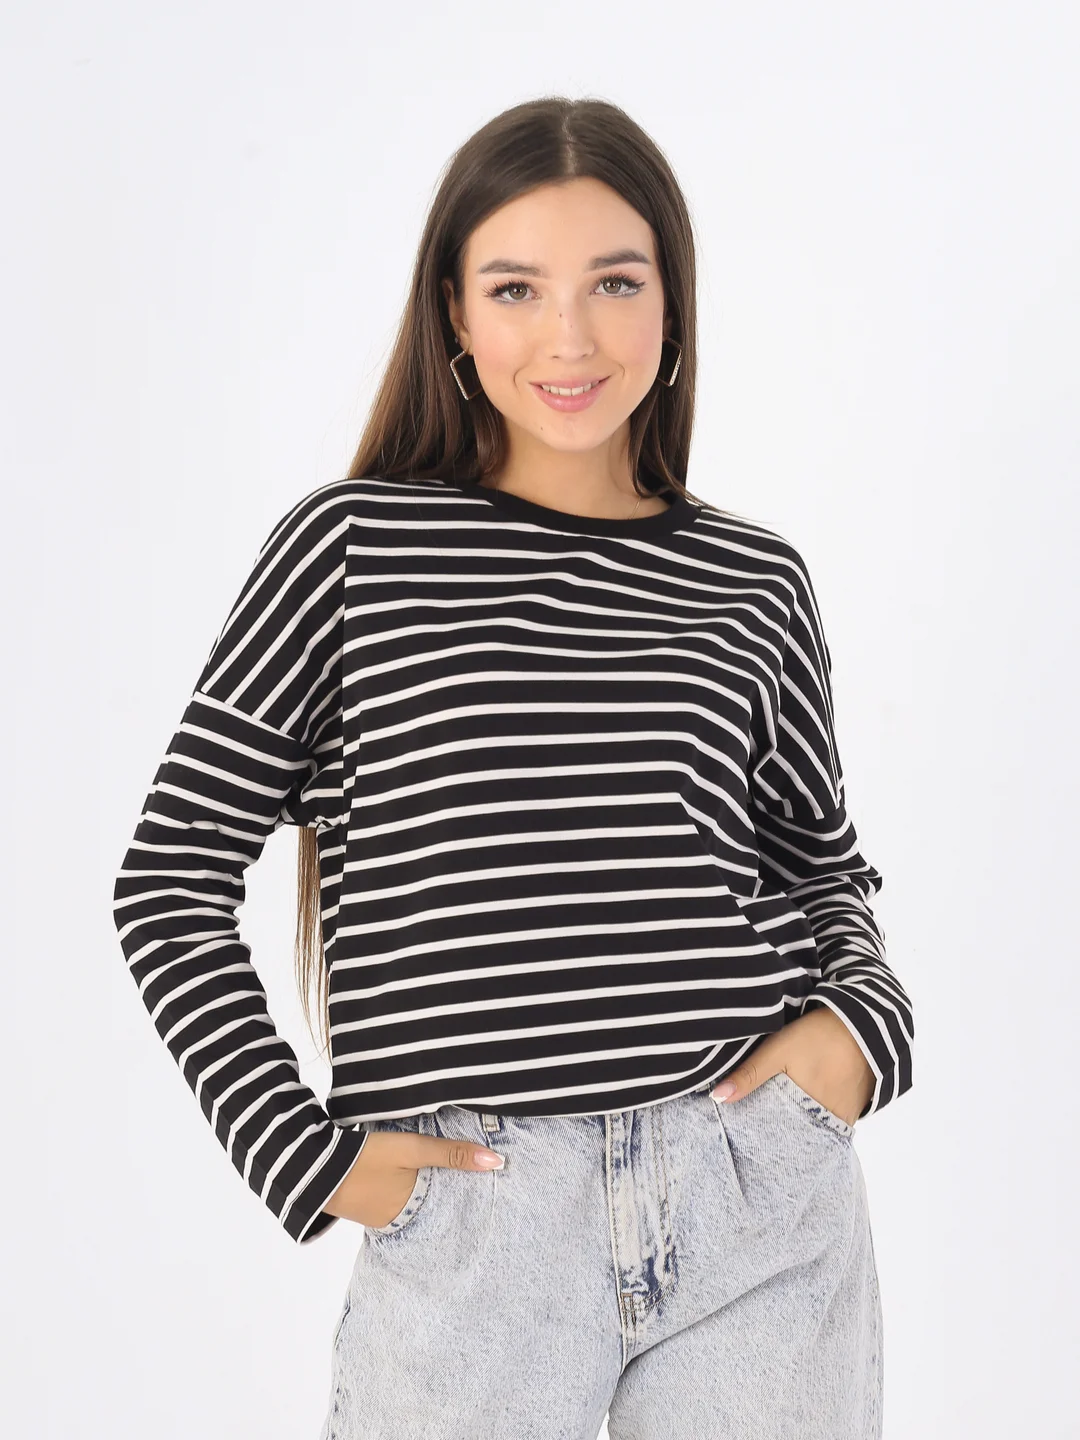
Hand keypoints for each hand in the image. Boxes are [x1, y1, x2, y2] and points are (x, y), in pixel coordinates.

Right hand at [322, 1129, 504, 1228]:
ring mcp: (376, 1214)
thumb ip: (451, 1154)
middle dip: (444, 1191)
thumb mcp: (412, 1150)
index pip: (447, 1205)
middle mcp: (394, 1221)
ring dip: (421, 1187)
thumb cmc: (365, 1158)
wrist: (311, 1165)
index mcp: (409, 1213)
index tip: (483, 1183)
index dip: (463, 1191)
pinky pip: (392, 1196)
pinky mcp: (362, 1203)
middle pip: (429, 1203)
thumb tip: (497, 1163)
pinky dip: (403, 1186)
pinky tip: (407, 1173)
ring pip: (411, 1199)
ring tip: (440, 1172)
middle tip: (466, 1176)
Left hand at [711, 1007, 875, 1127]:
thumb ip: (749, 1075)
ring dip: (803, 1128)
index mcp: (808, 1111)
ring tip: (784, 1122)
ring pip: (819, 1131)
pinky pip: (835, 1122)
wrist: (861, 1021)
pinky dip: (820, 1120)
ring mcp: (847, 1115)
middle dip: (784, 1137)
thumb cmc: (816, 1035)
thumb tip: (717, 1098)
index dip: (767, 1141)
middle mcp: (831, 1120)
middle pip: (802, 1137)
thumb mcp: (777, 1051)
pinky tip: (808, 1110)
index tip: (753, 1142)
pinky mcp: (857, 1106)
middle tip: (766, 1132)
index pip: (783, 1140)